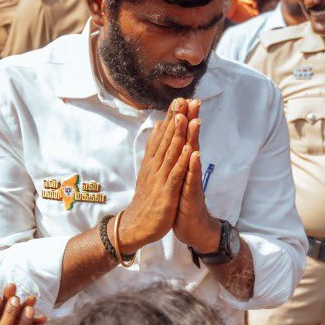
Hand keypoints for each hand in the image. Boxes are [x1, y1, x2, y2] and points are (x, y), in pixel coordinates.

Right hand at [117, 101, 190, 254]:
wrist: (136, 225)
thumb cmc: (147, 199)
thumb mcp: (149, 170)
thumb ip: (155, 148)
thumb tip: (158, 126)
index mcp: (152, 161)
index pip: (162, 135)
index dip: (171, 117)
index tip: (179, 99)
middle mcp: (155, 166)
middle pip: (166, 139)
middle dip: (175, 119)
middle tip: (182, 99)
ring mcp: (160, 179)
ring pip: (170, 153)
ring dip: (178, 135)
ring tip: (184, 116)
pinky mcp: (166, 193)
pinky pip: (175, 175)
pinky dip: (181, 162)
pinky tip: (188, 150)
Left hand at [172, 100, 220, 253]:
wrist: (193, 227)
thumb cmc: (183, 201)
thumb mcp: (177, 176)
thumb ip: (177, 158)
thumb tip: (175, 141)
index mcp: (183, 164)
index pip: (183, 137)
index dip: (183, 119)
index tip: (182, 99)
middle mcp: (190, 169)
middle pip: (191, 140)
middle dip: (191, 121)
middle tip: (192, 100)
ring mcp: (192, 180)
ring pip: (193, 156)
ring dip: (193, 138)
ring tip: (194, 120)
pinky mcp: (192, 194)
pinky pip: (192, 179)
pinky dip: (192, 167)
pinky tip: (194, 154)